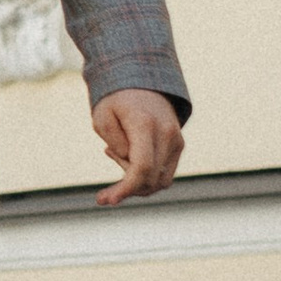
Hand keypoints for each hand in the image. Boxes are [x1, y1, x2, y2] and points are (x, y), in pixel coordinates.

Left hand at [92, 89, 184, 205]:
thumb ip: (114, 142)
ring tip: (114, 151)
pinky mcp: (179, 144)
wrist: (141, 79)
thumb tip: (130, 167)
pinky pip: (164, 173)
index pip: (141, 168)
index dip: (125, 189)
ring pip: (160, 181)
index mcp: (145, 124)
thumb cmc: (116, 98)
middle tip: (104, 182)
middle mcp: (166, 133)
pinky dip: (146, 175)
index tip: (105, 201)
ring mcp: (176, 139)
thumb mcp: (102, 116)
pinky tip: (127, 154)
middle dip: (126, 188)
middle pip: (150, 179)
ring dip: (136, 181)